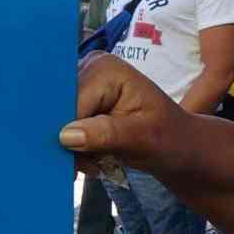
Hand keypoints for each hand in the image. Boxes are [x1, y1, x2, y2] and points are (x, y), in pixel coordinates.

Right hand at [58, 52, 188, 176]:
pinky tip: (92, 156)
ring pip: (55, 122)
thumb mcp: (144, 139)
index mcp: (105, 69)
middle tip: (93, 164)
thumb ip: (107, 134)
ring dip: (71, 149)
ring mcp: (82, 84)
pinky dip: (73, 148)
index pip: (71, 102)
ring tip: (97, 161)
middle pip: (58, 110)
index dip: (69, 133)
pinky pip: (60, 128)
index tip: (82, 161)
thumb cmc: (170, 139)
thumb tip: (66, 136)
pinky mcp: (79, 101)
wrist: (178, 147)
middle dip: (69, 143)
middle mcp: (88, 69)